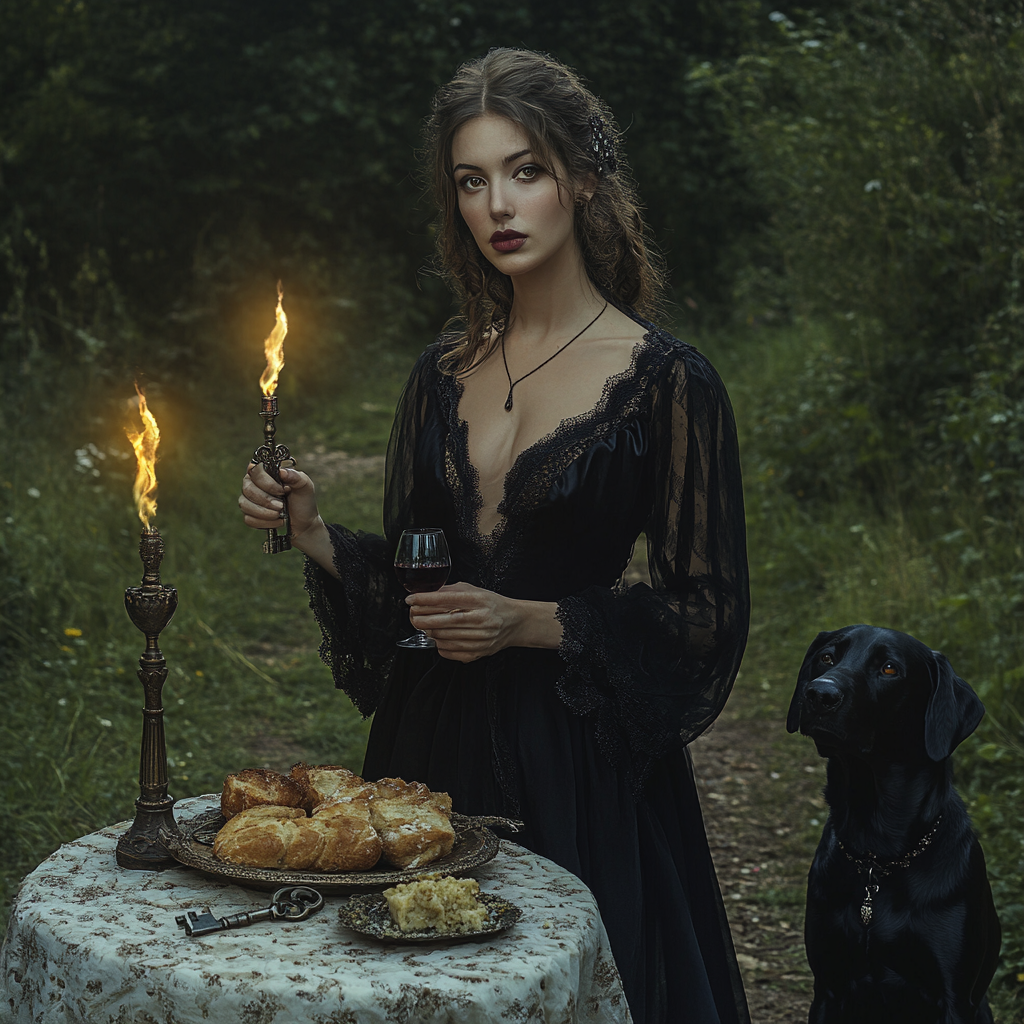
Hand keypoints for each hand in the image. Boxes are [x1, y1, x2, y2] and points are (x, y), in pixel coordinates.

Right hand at [238, 463, 322, 547]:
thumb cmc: (303, 500)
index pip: (255, 470)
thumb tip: (282, 472)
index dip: (267, 482)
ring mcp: (248, 500)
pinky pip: (249, 519)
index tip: (283, 490)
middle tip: (282, 505)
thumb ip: (295, 476)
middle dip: (266, 500)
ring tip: (280, 514)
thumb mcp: (305, 486)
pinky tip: (276, 521)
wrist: (304, 522)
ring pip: (245, 505)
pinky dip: (264, 522)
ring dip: (265, 512)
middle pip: (248, 489)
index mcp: (265, 472)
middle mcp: (253, 483)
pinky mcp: (249, 515)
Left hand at [406, 583, 560, 661]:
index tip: (411, 600)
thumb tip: (425, 594)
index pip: (446, 599)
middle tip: (413, 615)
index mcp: (479, 600)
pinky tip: (440, 637)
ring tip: (426, 625)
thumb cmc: (492, 604)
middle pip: (443, 621)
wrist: (514, 622)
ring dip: (429, 632)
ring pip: (443, 637)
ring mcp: (480, 638)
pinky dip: (439, 645)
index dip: (424, 600)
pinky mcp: (478, 652)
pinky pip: (449, 651)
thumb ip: (451, 591)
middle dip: (421, 618)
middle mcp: (481, 619)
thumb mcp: (474, 591)